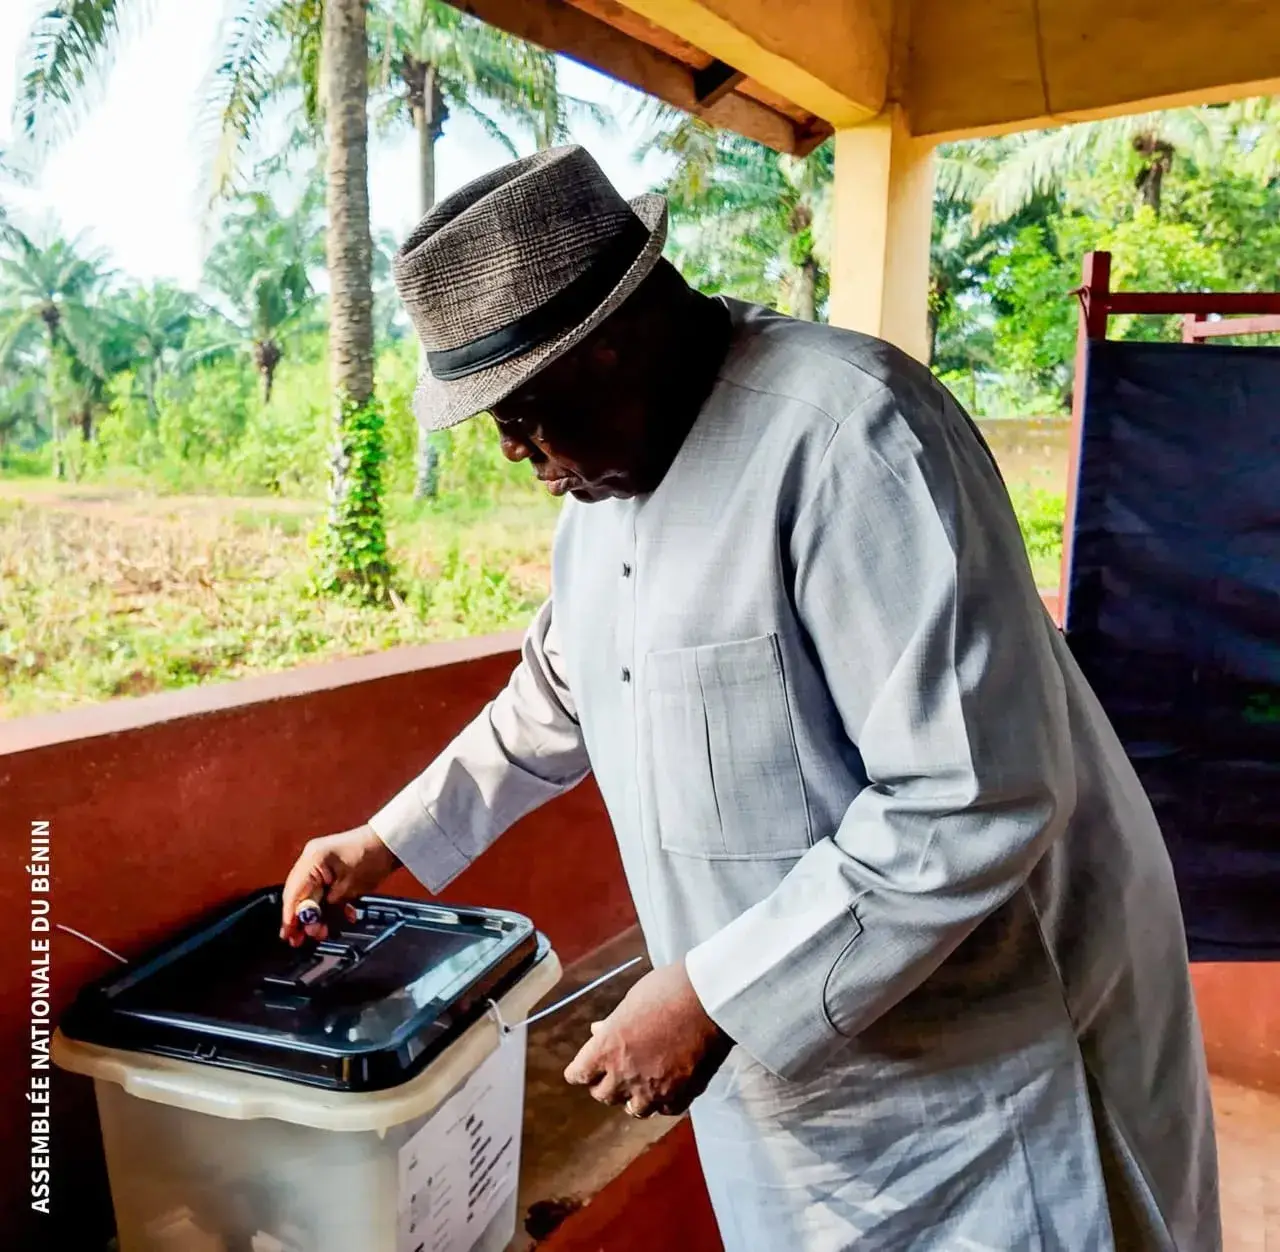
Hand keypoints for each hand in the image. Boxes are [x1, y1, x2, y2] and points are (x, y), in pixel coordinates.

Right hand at [279, 825, 400, 945]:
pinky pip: (324, 890)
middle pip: (299, 895)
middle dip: (302, 918)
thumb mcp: (348, 887)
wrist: (392, 842)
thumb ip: (326, 905)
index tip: (289, 935)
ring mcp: (321, 863)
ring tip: (322, 932)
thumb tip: (309, 922)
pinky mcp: (331, 868)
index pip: (294, 894)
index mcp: (312, 860)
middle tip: (301, 940)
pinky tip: (342, 916)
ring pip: (311, 895)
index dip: (290, 917)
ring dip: (317, 914)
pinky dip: (330, 905)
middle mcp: (311, 860)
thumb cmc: (373, 857)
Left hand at [564, 962, 731, 1118]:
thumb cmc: (668, 990)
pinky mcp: (681, 1095)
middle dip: (605, 1083)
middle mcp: (625, 1075)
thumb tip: (598, 1031)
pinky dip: (662, 1101)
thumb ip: (612, 1023)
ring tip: (639, 1084)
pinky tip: (666, 1087)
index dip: (580, 1070)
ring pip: (633, 1109)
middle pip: (603, 1095)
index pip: (579, 1074)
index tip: (583, 1068)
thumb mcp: (631, 1001)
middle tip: (612, 1072)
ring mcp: (654, 1089)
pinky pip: (664, 1109)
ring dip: (633, 1097)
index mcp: (607, 1049)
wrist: (710, 999)